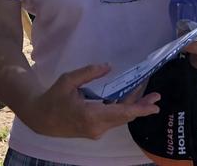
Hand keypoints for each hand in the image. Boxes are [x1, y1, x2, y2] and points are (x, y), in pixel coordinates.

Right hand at [22, 63, 159, 138]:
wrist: (40, 118)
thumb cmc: (53, 97)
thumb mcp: (68, 80)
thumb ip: (88, 72)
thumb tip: (108, 66)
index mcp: (90, 115)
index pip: (121, 113)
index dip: (140, 109)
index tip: (154, 107)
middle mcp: (96, 126)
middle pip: (125, 116)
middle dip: (142, 106)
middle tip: (156, 96)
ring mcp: (96, 130)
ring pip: (120, 118)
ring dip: (134, 107)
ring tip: (148, 96)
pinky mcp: (94, 129)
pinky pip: (113, 119)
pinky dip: (123, 109)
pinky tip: (131, 99)